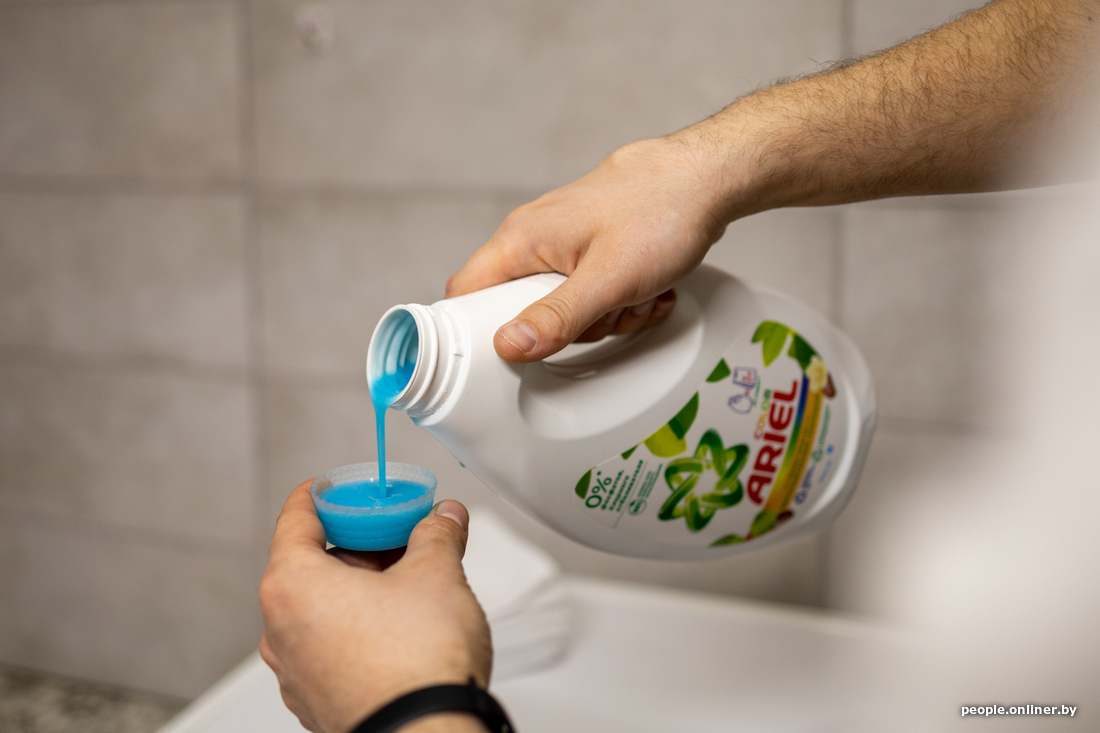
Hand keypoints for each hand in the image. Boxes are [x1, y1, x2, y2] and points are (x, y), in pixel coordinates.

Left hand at [259, 482, 491, 732]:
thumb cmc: (417, 663)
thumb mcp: (436, 574)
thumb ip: (437, 535)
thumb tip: (444, 518)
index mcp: (293, 585)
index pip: (295, 518)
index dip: (322, 494)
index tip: (337, 486)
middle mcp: (280, 631)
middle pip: (312, 565)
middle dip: (358, 545)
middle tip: (398, 534)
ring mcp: (297, 673)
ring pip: (322, 610)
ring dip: (360, 589)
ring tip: (409, 583)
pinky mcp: (319, 703)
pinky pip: (331, 649)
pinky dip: (358, 629)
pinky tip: (400, 628)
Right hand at [446, 136, 732, 361]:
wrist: (707, 177)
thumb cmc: (660, 211)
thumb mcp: (608, 279)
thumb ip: (557, 317)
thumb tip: (509, 346)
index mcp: (521, 240)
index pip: (465, 295)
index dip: (477, 331)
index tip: (509, 358)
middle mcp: (534, 238)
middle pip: (523, 310)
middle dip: (571, 327)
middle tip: (605, 314)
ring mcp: (564, 242)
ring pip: (565, 306)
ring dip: (607, 315)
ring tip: (638, 294)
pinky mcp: (592, 247)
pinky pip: (593, 293)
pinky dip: (623, 300)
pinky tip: (649, 288)